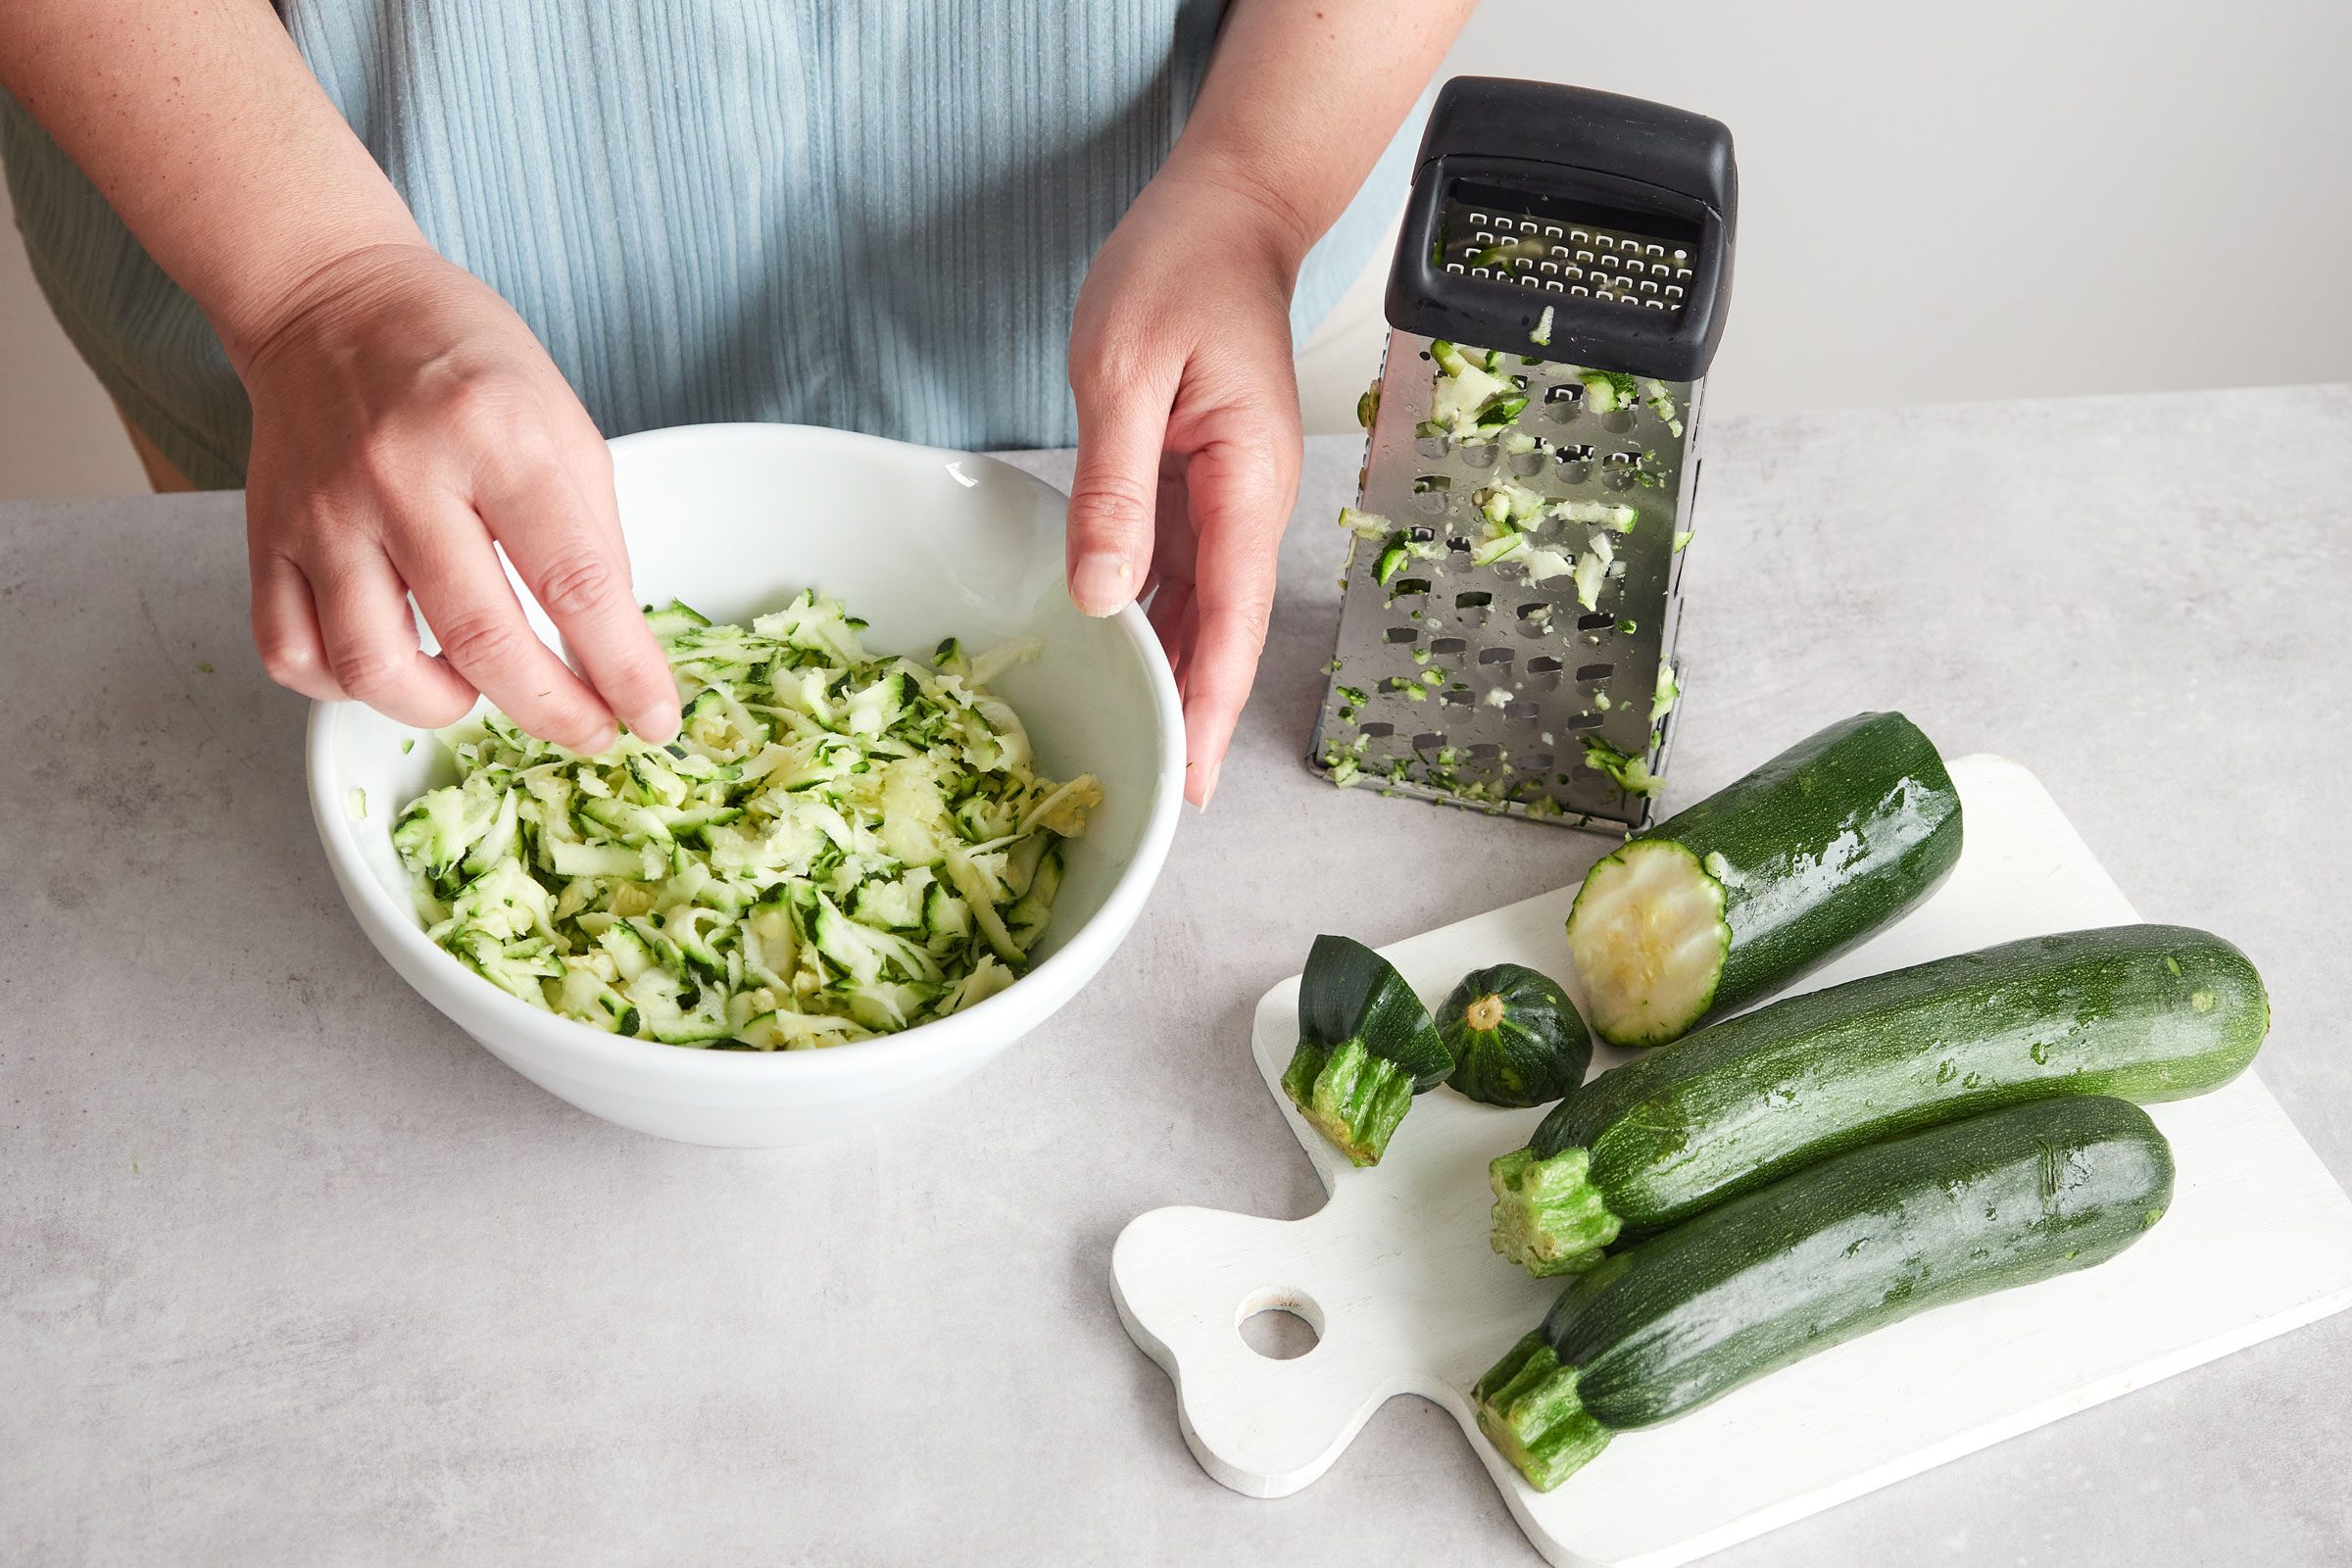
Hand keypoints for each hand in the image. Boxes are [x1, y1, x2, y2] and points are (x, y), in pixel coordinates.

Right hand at [232, 243, 679, 750]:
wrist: (330, 300)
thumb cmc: (463, 361)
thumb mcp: (561, 422)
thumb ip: (592, 535)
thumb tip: (615, 650)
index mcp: (497, 436)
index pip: (575, 582)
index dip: (623, 668)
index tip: (654, 718)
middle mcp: (403, 476)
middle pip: (482, 640)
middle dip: (552, 711)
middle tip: (589, 733)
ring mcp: (325, 511)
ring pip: (374, 665)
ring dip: (441, 708)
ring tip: (479, 692)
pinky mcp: (267, 536)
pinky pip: (292, 653)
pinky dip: (345, 687)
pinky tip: (393, 667)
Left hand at [1066, 168, 1307, 807]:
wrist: (1226, 213)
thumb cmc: (1179, 270)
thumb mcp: (1124, 374)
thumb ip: (1115, 487)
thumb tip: (1104, 594)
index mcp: (1245, 480)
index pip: (1233, 618)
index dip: (1210, 703)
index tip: (1193, 775)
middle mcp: (1249, 502)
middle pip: (1226, 631)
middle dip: (1197, 714)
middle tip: (1162, 794)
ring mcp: (1228, 498)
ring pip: (1203, 610)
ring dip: (1175, 675)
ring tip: (1142, 748)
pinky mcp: (1200, 486)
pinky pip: (1180, 569)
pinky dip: (1154, 618)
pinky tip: (1123, 657)